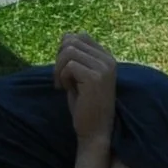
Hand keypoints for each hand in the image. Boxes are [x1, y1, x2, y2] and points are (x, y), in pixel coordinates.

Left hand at [52, 31, 118, 149]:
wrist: (95, 132)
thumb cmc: (85, 106)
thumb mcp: (81, 76)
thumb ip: (76, 56)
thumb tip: (66, 36)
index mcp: (107, 58)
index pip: (80, 36)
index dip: (65, 50)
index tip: (65, 70)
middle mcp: (108, 60)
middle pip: (72, 40)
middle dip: (59, 58)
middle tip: (60, 78)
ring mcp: (104, 68)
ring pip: (68, 51)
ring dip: (59, 68)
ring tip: (63, 84)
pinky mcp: (95, 77)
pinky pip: (69, 65)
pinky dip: (62, 76)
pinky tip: (66, 89)